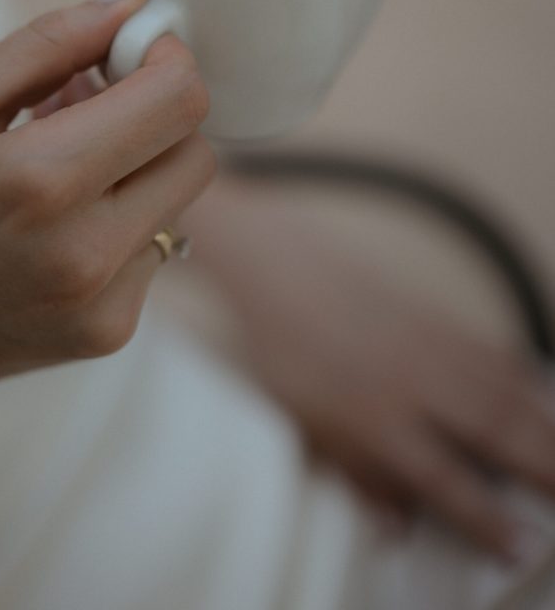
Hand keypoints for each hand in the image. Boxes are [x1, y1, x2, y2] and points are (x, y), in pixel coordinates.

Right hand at [0, 0, 214, 415]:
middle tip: (88, 104)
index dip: (166, 58)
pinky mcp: (110, 333)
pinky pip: (155, 248)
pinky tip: (62, 219)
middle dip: (156, 113)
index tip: (131, 50)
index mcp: (39, 181)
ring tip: (62, 164)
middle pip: (196, 150)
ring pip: (180, 199)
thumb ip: (46, 45)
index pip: (177, 99)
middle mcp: (86, 251)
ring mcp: (104, 303)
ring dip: (139, 166)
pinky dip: (124, 219)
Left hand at [185, 177, 554, 561]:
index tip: (519, 545)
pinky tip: (536, 386)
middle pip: (492, 432)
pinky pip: (487, 347)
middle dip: (541, 468)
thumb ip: (356, 475)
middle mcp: (411, 384)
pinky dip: (519, 371)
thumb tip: (395, 525)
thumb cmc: (285, 347)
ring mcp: (427, 345)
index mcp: (374, 419)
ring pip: (500, 391)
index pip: (442, 479)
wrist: (283, 267)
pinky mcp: (432, 313)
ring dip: (542, 425)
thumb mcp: (306, 422)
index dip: (484, 517)